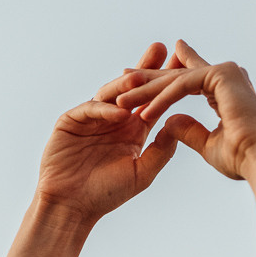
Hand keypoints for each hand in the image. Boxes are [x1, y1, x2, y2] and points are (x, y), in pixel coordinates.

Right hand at [35, 43, 178, 223]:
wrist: (72, 207)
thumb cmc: (106, 194)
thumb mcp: (141, 173)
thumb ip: (160, 151)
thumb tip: (180, 125)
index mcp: (132, 128)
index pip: (152, 99)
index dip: (166, 82)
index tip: (185, 66)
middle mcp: (113, 118)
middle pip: (131, 88)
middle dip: (147, 69)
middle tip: (163, 49)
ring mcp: (90, 118)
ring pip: (110, 94)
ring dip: (125, 85)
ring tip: (141, 75)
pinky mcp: (70, 122)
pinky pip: (89, 110)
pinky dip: (104, 109)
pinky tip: (119, 111)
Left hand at [107, 40, 255, 182]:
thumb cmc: (241, 158)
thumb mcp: (207, 144)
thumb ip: (189, 131)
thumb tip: (169, 123)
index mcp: (223, 89)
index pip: (184, 82)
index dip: (158, 85)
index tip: (134, 86)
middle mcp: (225, 75)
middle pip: (176, 76)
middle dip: (146, 80)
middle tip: (120, 80)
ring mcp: (225, 71)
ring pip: (175, 79)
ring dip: (146, 90)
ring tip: (120, 100)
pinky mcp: (221, 75)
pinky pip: (182, 86)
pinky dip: (162, 99)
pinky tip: (143, 113)